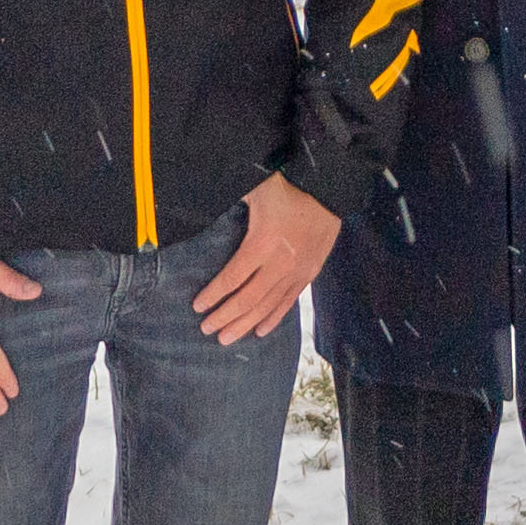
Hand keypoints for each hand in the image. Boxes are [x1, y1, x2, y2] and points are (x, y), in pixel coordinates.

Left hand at [195, 170, 344, 340]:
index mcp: (262, 243)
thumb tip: (205, 220)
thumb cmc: (286, 187)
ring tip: (226, 338)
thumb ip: (232, 212)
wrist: (327, 188)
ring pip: (268, 306)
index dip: (214, 295)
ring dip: (245, 323)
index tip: (198, 306)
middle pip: (248, 299)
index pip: (232, 278)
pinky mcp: (310, 272)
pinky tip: (260, 330)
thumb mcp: (253, 193)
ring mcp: (297, 271)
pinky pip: (289, 301)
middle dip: (225, 317)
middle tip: (207, 329)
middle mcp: (280, 263)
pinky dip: (273, 317)